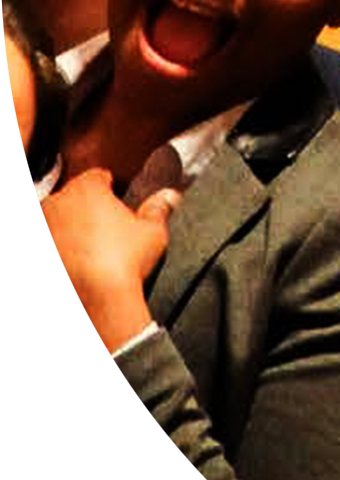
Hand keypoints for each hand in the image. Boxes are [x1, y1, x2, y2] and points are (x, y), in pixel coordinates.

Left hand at [20, 169, 178, 358]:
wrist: (95, 303)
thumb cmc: (126, 260)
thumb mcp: (153, 231)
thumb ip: (159, 208)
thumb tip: (170, 195)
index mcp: (86, 189)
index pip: (98, 176)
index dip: (113, 187)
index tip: (122, 201)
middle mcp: (55, 205)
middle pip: (73, 198)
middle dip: (88, 209)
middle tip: (109, 229)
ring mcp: (38, 233)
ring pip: (55, 224)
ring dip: (69, 232)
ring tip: (92, 252)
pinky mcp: (28, 260)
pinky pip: (43, 251)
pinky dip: (55, 256)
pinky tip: (76, 270)